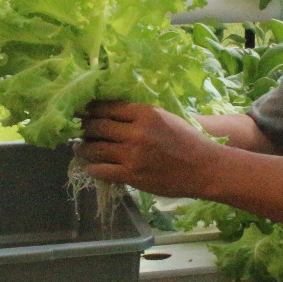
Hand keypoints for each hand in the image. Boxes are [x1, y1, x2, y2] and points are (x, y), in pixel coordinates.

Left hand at [74, 100, 221, 197]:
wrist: (204, 168)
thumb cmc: (187, 140)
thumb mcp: (165, 117)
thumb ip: (140, 114)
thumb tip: (112, 112)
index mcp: (145, 113)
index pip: (108, 106)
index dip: (91, 108)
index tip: (82, 110)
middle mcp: (136, 132)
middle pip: (98, 126)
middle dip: (84, 127)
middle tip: (78, 128)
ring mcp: (132, 155)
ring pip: (95, 148)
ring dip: (83, 147)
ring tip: (78, 147)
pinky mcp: (132, 175)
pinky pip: (102, 170)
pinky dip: (91, 168)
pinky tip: (89, 166)